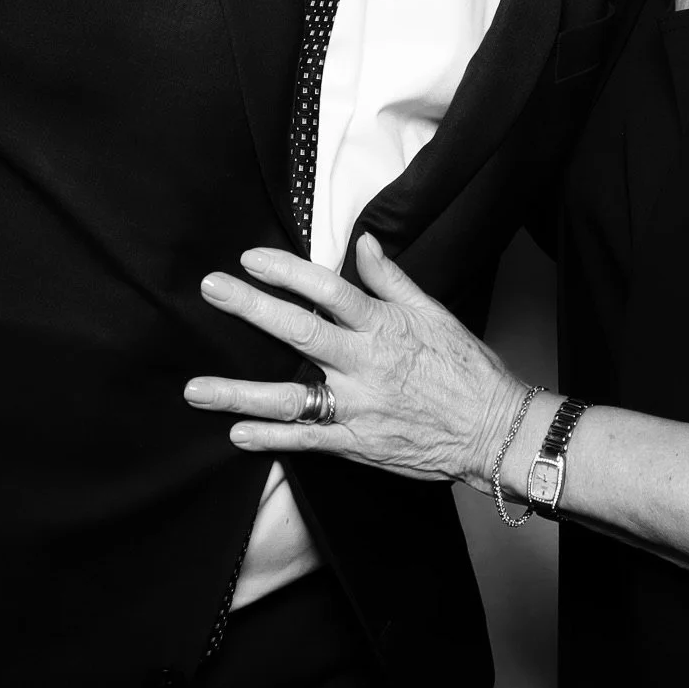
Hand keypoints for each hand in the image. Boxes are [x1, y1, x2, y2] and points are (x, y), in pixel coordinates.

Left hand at [184, 234, 528, 489]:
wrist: (493, 428)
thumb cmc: (466, 367)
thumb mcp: (434, 313)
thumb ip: (392, 279)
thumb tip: (363, 243)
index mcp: (385, 327)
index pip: (329, 290)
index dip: (288, 272)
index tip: (251, 259)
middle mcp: (365, 365)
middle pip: (300, 332)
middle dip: (251, 309)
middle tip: (212, 289)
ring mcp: (357, 407)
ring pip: (289, 398)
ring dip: (238, 393)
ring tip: (195, 389)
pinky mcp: (356, 444)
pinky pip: (306, 440)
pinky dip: (270, 438)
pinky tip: (237, 432)